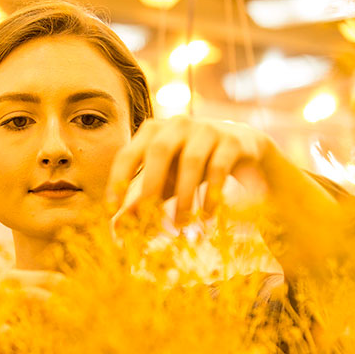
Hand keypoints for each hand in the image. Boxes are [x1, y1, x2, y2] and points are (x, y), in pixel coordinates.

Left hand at [105, 116, 272, 223]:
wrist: (242, 148)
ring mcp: (207, 129)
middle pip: (159, 151)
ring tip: (180, 224)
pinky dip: (210, 195)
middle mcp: (177, 125)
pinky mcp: (232, 141)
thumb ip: (143, 200)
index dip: (118, 180)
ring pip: (191, 161)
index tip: (112, 209)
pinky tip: (207, 216)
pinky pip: (219, 168)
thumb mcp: (166, 181)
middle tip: (149, 219)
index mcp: (153, 132)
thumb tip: (119, 228)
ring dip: (184, 197)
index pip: (128, 153)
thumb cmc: (192, 166)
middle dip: (151, 186)